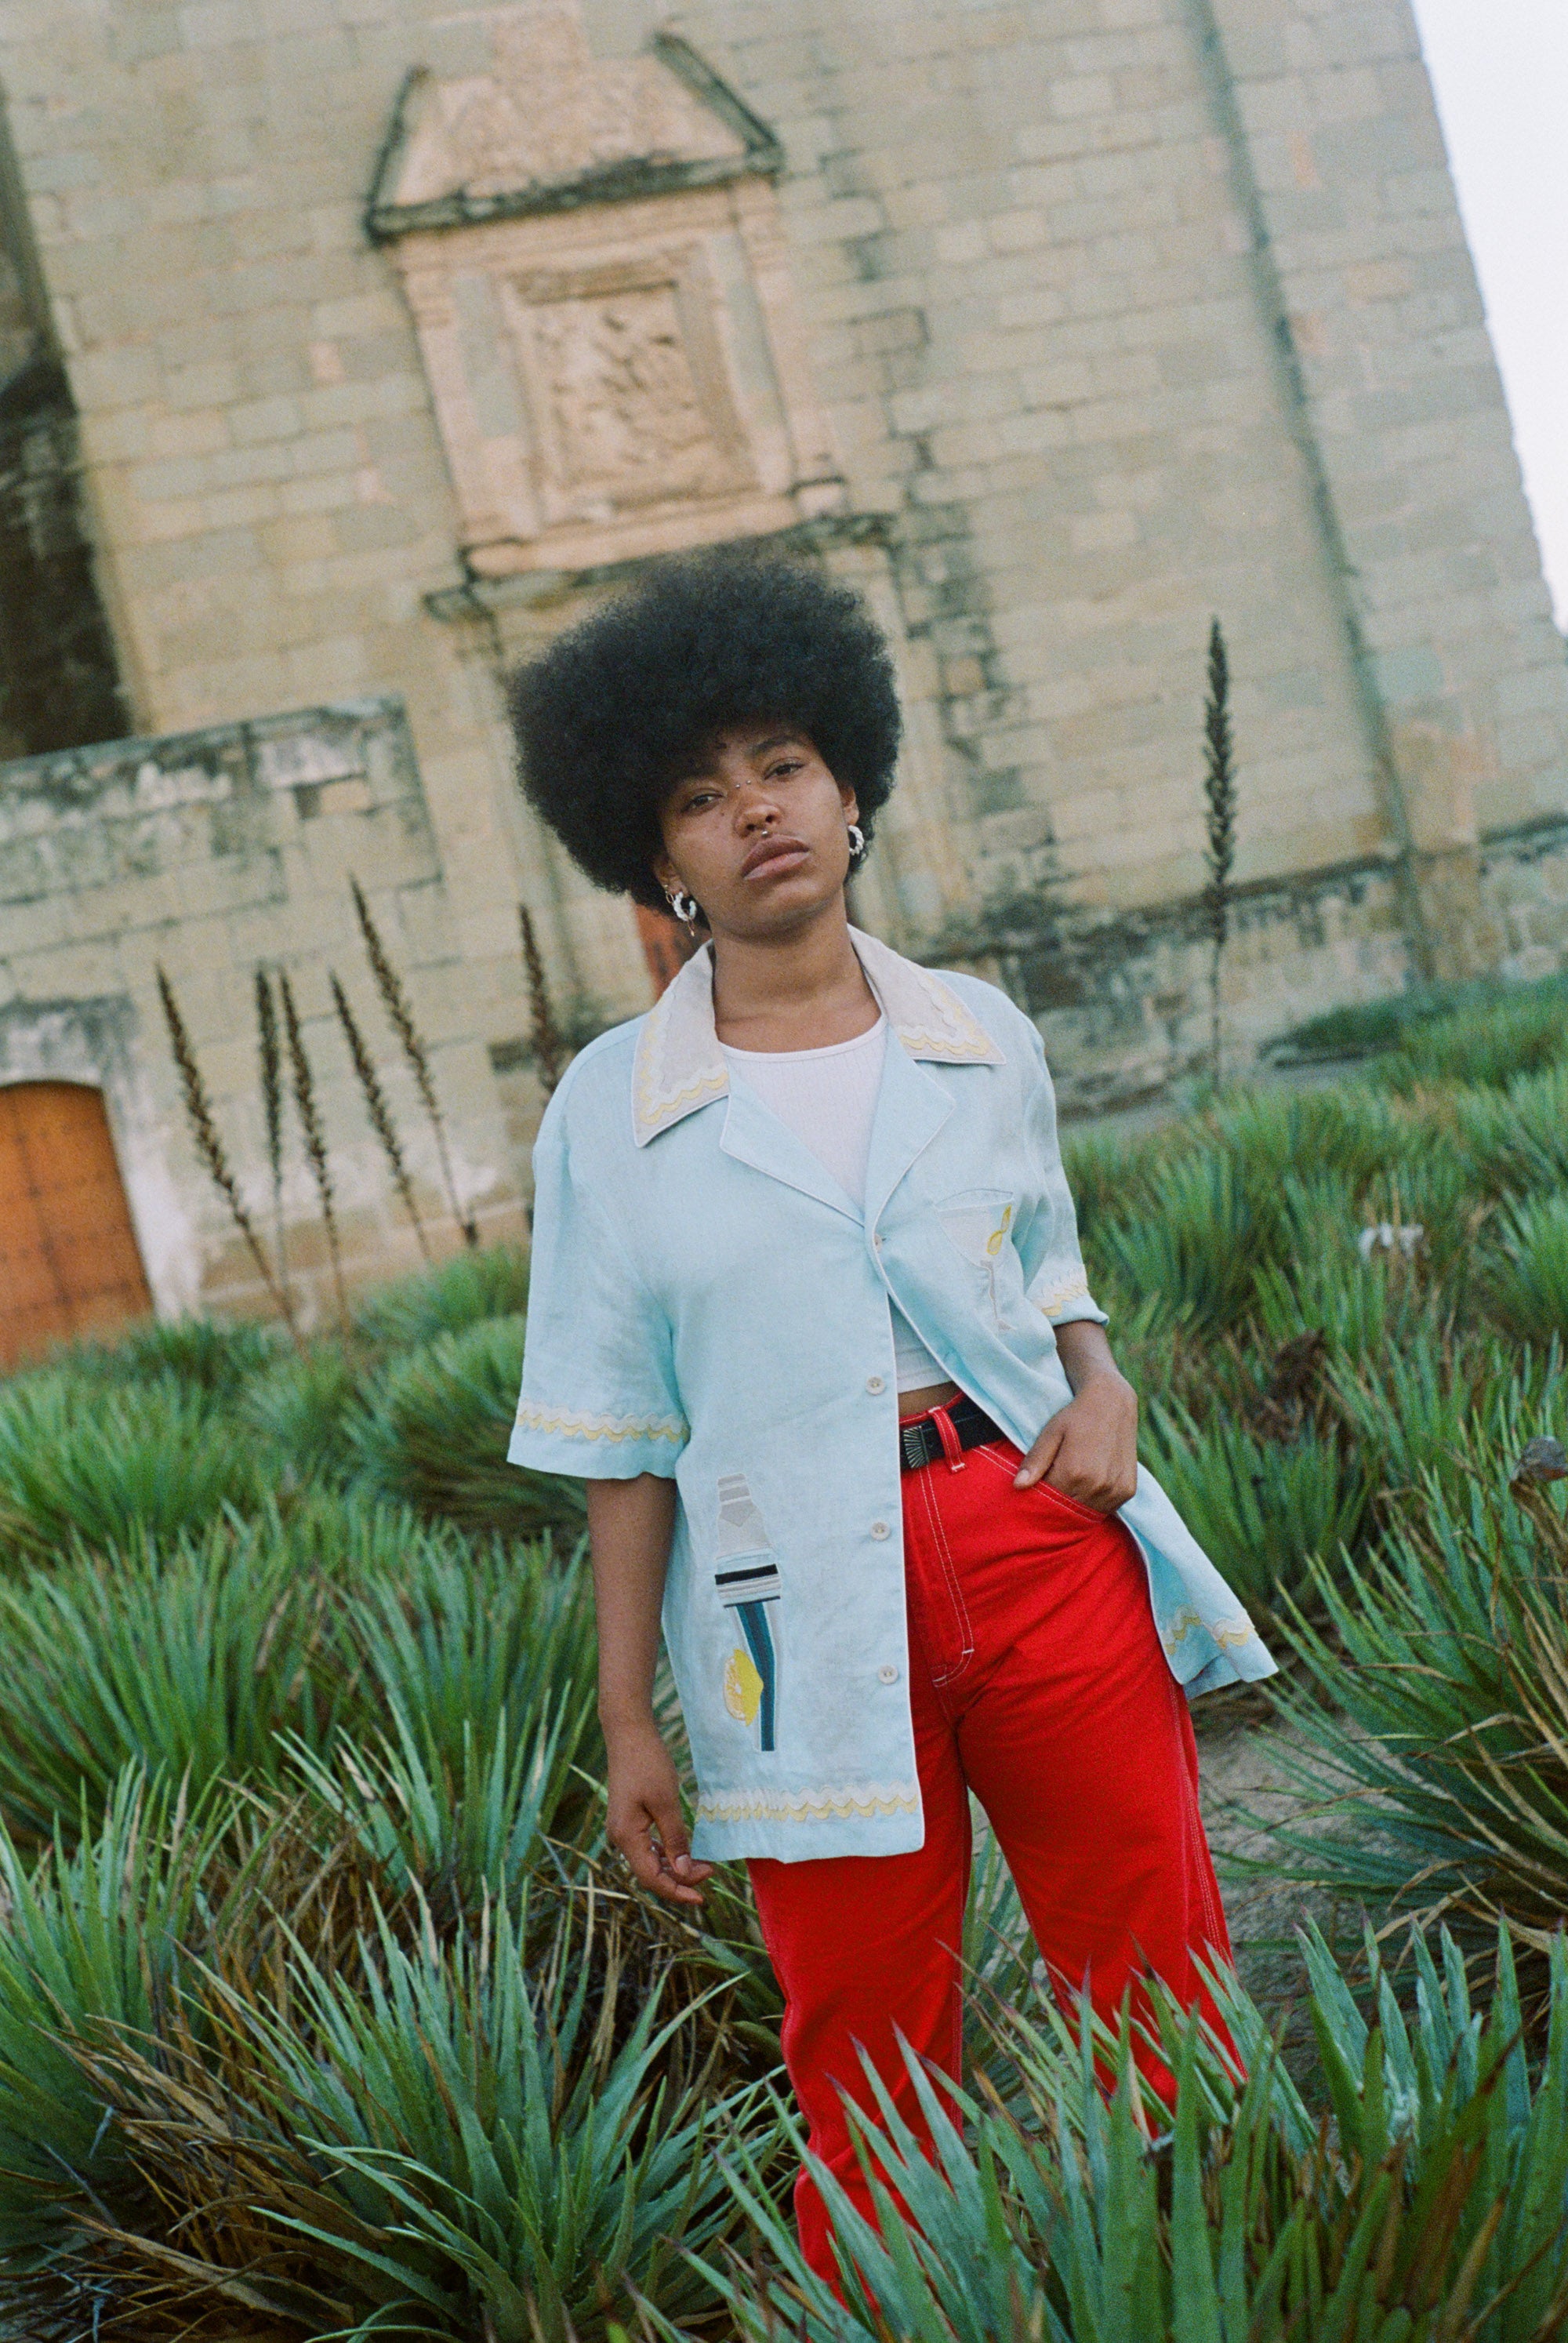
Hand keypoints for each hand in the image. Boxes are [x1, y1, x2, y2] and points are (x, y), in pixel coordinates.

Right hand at [604, 1717, 712, 1906]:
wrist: (629, 1734)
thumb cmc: (648, 1764)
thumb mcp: (667, 1802)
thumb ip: (676, 1838)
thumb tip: (684, 1870)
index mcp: (627, 1837)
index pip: (652, 1878)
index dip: (677, 1891)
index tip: (703, 1897)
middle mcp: (620, 1838)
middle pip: (651, 1873)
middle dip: (680, 1878)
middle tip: (710, 1871)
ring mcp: (623, 1828)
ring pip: (650, 1860)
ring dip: (674, 1866)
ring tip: (702, 1864)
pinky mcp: (629, 1819)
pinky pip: (648, 1846)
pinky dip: (666, 1852)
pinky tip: (683, 1851)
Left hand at [1014, 1367, 1137, 1510]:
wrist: (1113, 1403)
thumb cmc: (1076, 1416)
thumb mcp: (1051, 1433)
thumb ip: (1035, 1461)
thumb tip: (1018, 1485)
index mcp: (1074, 1472)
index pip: (1049, 1500)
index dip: (1040, 1495)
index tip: (1037, 1486)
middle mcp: (1097, 1484)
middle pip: (1069, 1508)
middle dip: (1058, 1501)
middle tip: (1055, 1481)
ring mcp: (1115, 1489)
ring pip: (1088, 1511)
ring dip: (1078, 1502)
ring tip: (1073, 1482)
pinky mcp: (1128, 1490)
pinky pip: (1107, 1507)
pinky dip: (1096, 1501)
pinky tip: (1090, 1484)